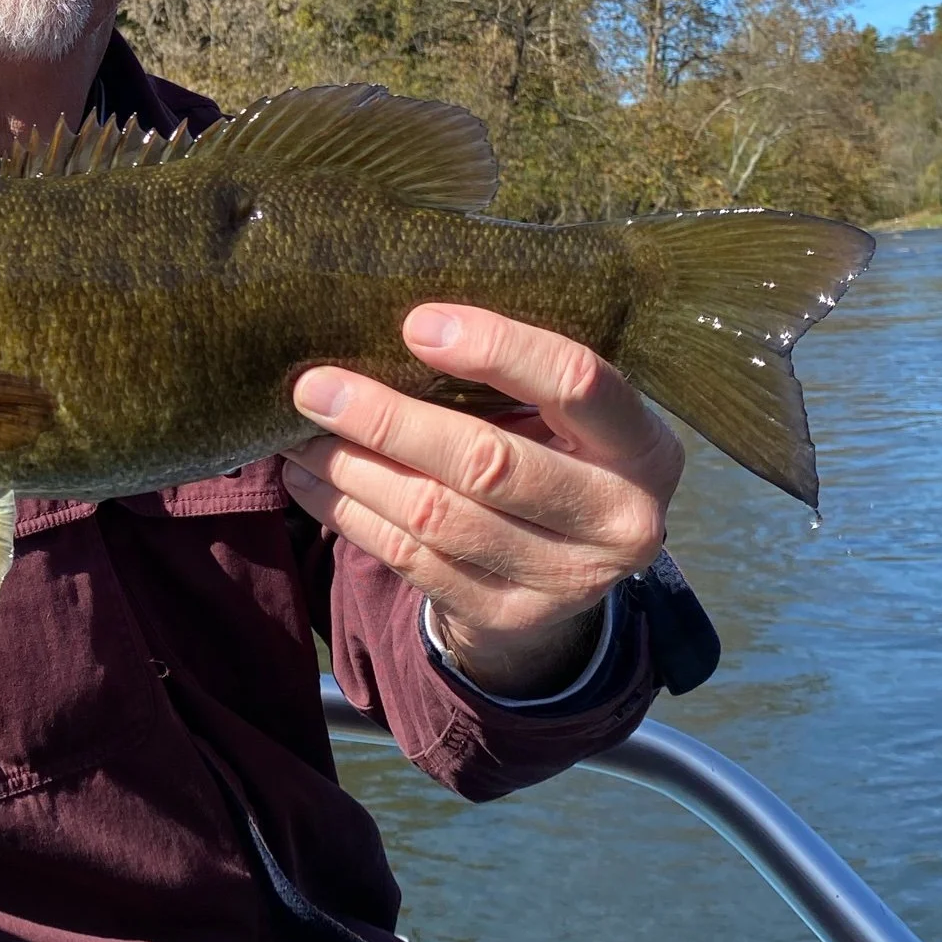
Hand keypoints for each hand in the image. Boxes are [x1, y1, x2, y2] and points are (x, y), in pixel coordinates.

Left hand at [282, 304, 681, 698]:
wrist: (575, 567)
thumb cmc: (556, 453)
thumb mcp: (565, 415)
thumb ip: (510, 378)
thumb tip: (397, 330)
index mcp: (643, 447)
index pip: (575, 383)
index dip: (496, 349)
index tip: (414, 325)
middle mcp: (618, 519)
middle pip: (487, 462)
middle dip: (389, 420)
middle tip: (314, 387)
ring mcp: (567, 580)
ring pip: (437, 517)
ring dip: (353, 471)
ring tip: (298, 435)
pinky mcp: (510, 616)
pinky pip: (414, 562)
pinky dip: (351, 517)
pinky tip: (313, 483)